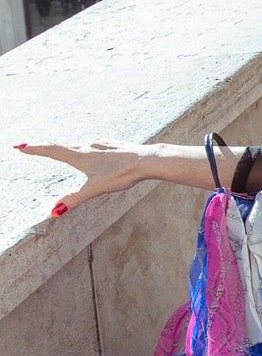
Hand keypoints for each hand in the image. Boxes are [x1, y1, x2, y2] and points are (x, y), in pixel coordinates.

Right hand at [14, 141, 160, 212]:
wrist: (147, 160)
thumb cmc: (122, 174)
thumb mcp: (95, 189)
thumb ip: (74, 199)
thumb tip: (53, 212)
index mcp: (81, 156)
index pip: (52, 150)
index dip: (35, 149)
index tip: (20, 146)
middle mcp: (89, 146)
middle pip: (63, 147)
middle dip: (48, 149)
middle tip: (34, 148)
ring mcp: (102, 144)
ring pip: (81, 146)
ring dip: (69, 149)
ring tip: (62, 151)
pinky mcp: (114, 145)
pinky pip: (96, 146)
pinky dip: (88, 149)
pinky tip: (94, 150)